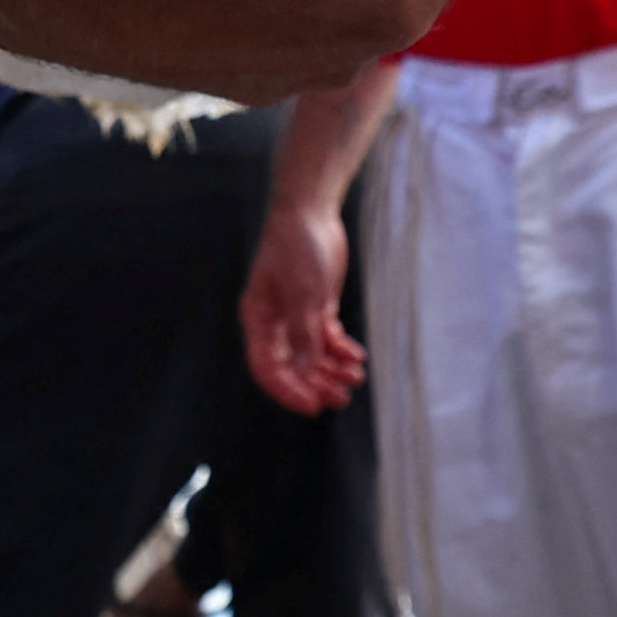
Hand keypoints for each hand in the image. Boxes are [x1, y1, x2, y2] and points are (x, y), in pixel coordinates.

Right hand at [240, 191, 367, 413]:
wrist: (310, 211)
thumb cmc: (297, 245)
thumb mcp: (303, 292)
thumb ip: (303, 333)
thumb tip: (302, 371)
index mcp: (259, 320)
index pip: (267, 368)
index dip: (288, 391)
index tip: (313, 405)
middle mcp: (275, 323)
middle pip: (292, 367)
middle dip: (316, 384)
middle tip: (342, 397)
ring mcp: (296, 316)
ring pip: (312, 356)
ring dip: (332, 370)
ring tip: (356, 376)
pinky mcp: (315, 307)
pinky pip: (327, 340)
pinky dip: (341, 351)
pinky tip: (357, 357)